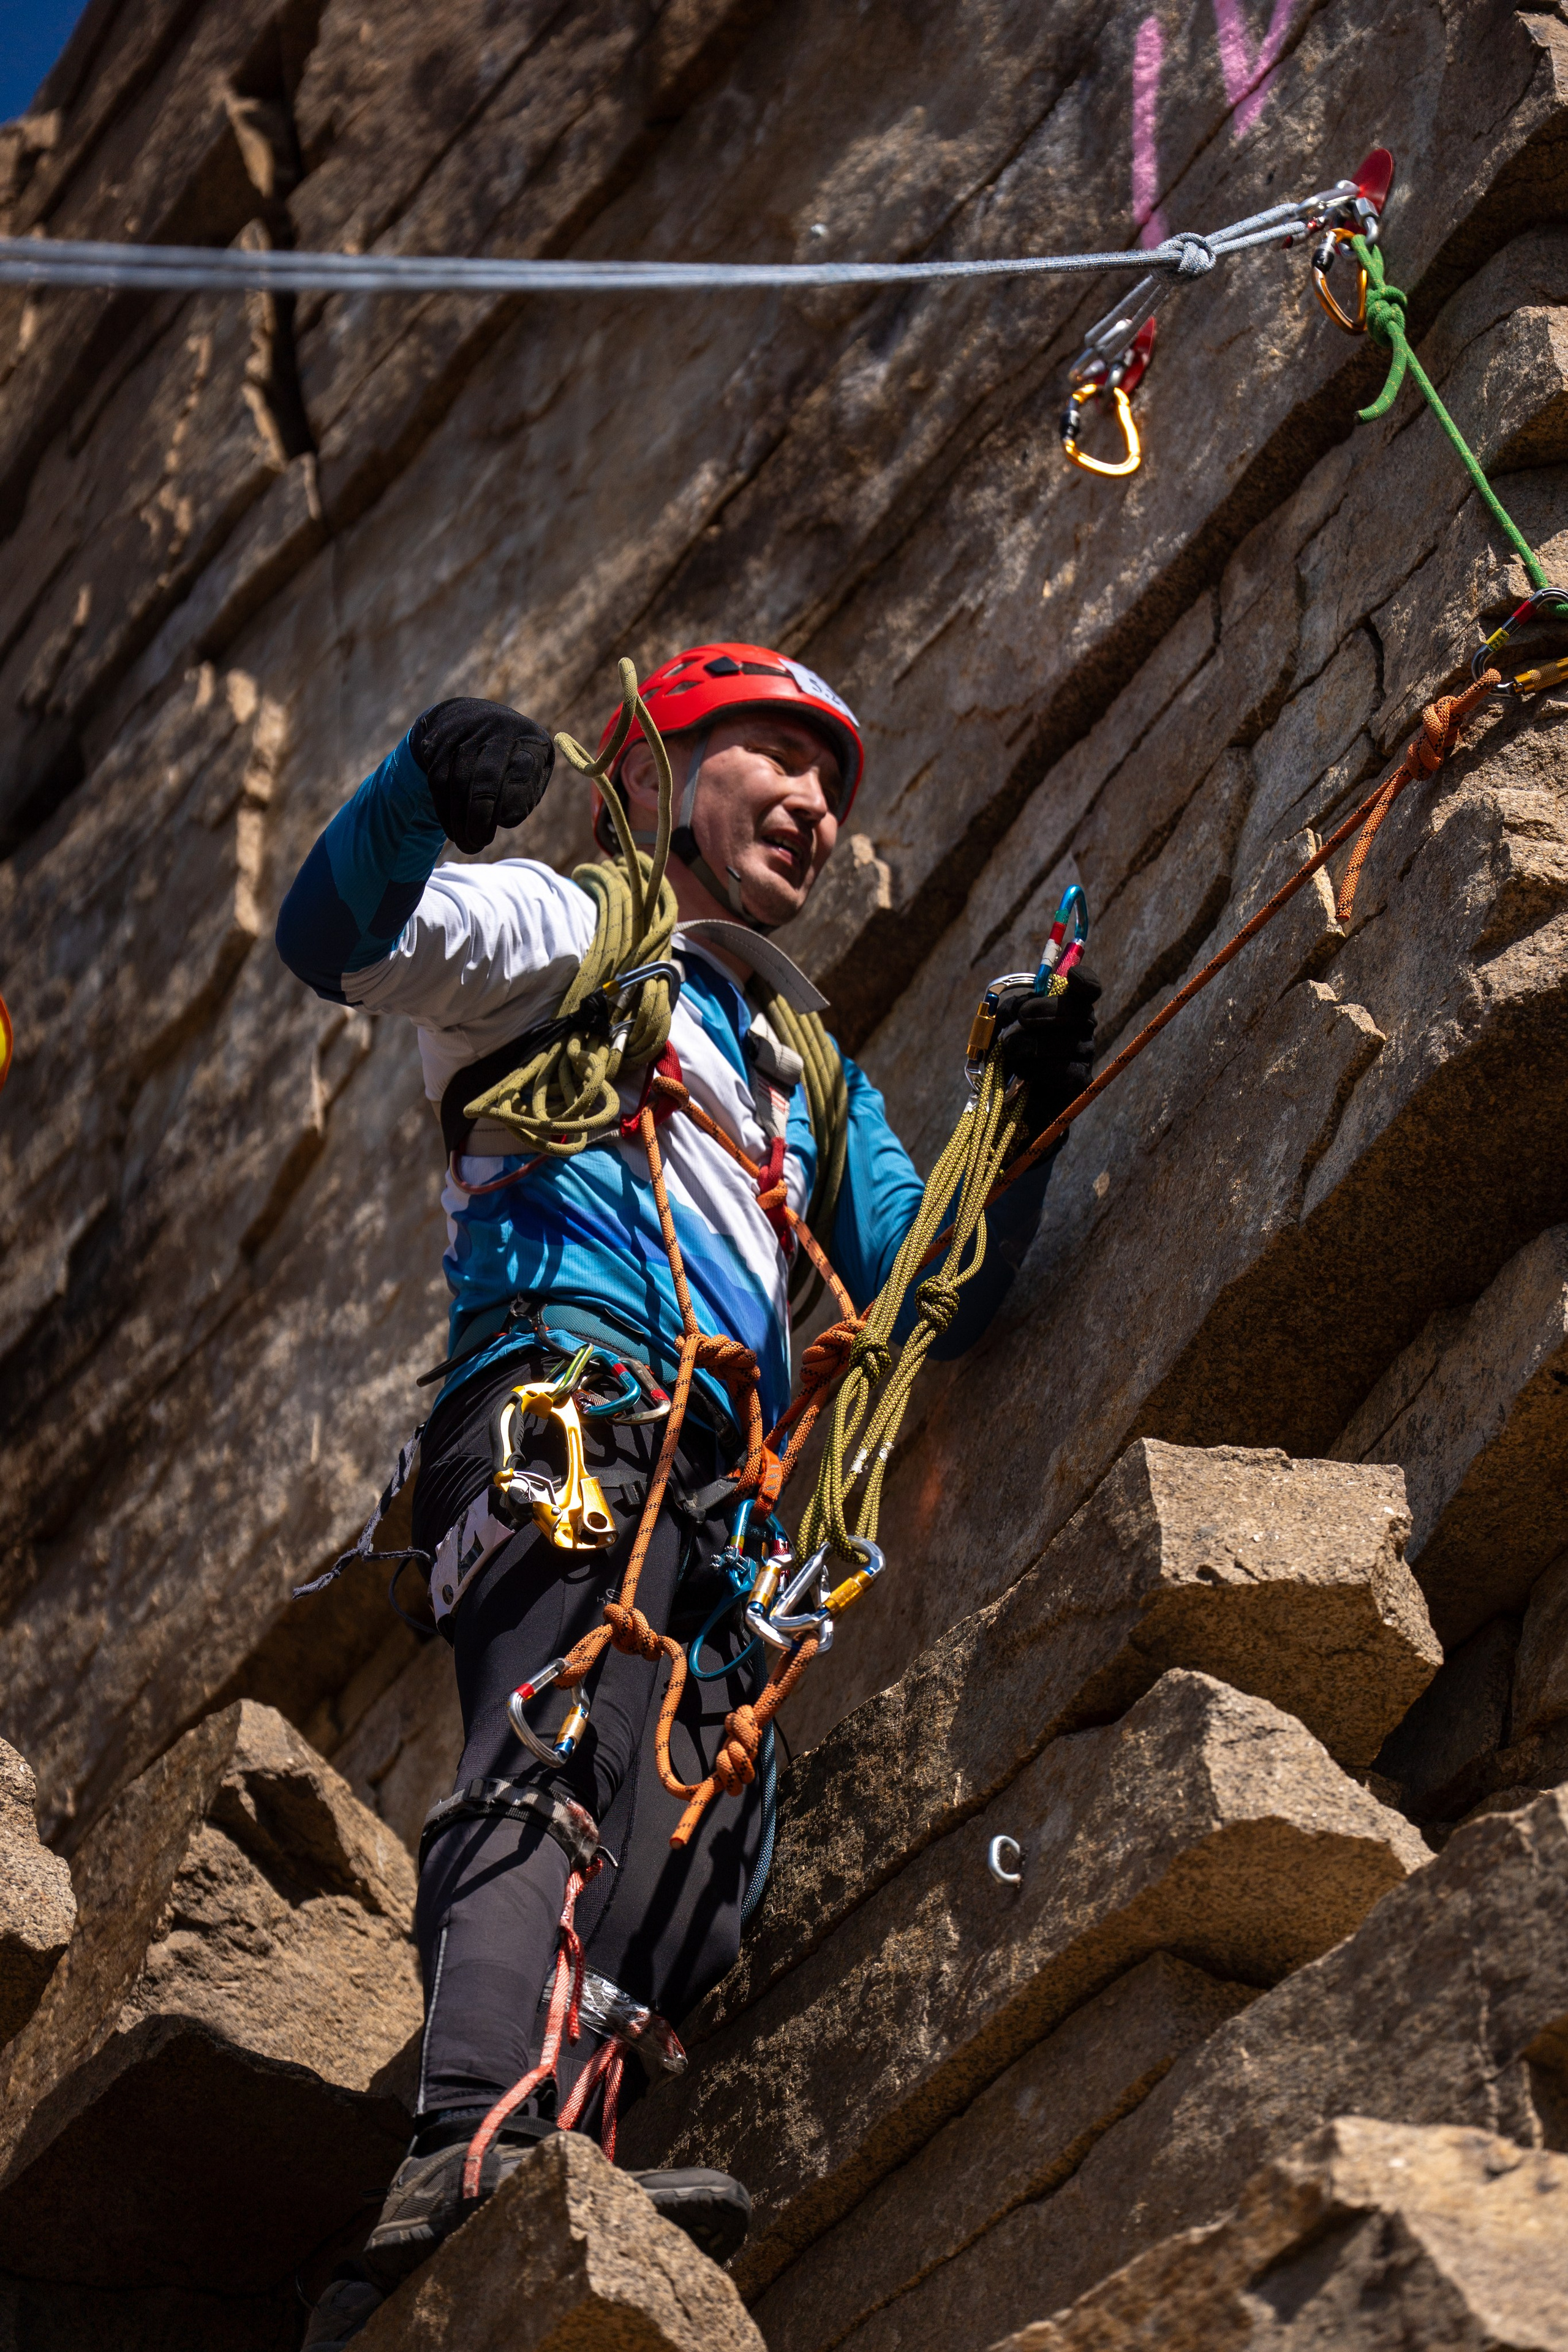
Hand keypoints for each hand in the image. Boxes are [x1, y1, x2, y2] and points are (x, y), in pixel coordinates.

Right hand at [410, 699, 553, 852]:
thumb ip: (525, 795)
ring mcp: (465, 732)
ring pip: (458, 782)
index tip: (507, 823)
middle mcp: (497, 729)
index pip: (524, 769)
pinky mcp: (439, 741)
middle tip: (479, 843)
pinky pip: (438, 781)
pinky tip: (452, 830)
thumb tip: (504, 819)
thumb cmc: (510, 759)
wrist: (470, 716)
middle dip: (481, 816)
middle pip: (486, 777)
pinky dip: (444, 811)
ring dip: (459, 820)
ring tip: (467, 844)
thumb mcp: (530, 771)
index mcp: (529, 738)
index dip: (515, 799)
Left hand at [992, 967, 1100, 1120]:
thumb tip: (1019, 1009)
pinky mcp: (1081, 1081)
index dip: (1085, 979)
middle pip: (1079, 1010)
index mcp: (1067, 1006)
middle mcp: (1083, 1028)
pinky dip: (1038, 1068)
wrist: (1011, 1097)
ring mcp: (1085, 1054)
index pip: (1088, 989)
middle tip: (1022, 1018)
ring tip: (1010, 1050)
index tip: (1071, 977)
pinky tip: (1022, 1071)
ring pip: (1067, 1042)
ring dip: (1031, 1044)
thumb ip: (1009, 1010)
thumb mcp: (1002, 1026)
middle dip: (1046, 1010)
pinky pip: (1064, 1069)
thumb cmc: (1010, 1053)